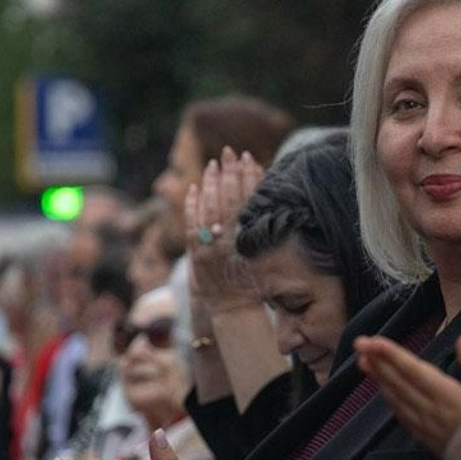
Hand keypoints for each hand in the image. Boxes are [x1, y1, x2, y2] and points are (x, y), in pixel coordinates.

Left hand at [184, 147, 264, 313]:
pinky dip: (191, 205)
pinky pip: (192, 224)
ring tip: (214, 164)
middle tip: (230, 152)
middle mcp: (231, 241)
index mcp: (250, 238)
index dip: (250, 178)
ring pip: (209, 208)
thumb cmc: (255, 281)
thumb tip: (268, 201)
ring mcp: (211, 247)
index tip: (249, 158)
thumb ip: (263, 229)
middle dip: (229, 173)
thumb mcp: (266, 255)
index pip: (250, 200)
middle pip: (229, 199)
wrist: (234, 307)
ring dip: (211, 183)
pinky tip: (194, 188)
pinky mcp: (196, 253)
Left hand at [355, 333, 460, 455]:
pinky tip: (385, 392)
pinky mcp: (428, 438)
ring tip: (365, 362)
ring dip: (379, 379)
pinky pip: (403, 416)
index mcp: (449, 396)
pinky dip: (390, 400)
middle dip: (378, 361)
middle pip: (399, 383)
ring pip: (396, 399)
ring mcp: (427, 426)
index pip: (413, 370)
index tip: (373, 341)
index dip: (392, 354)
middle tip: (360, 343)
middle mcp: (432, 411)